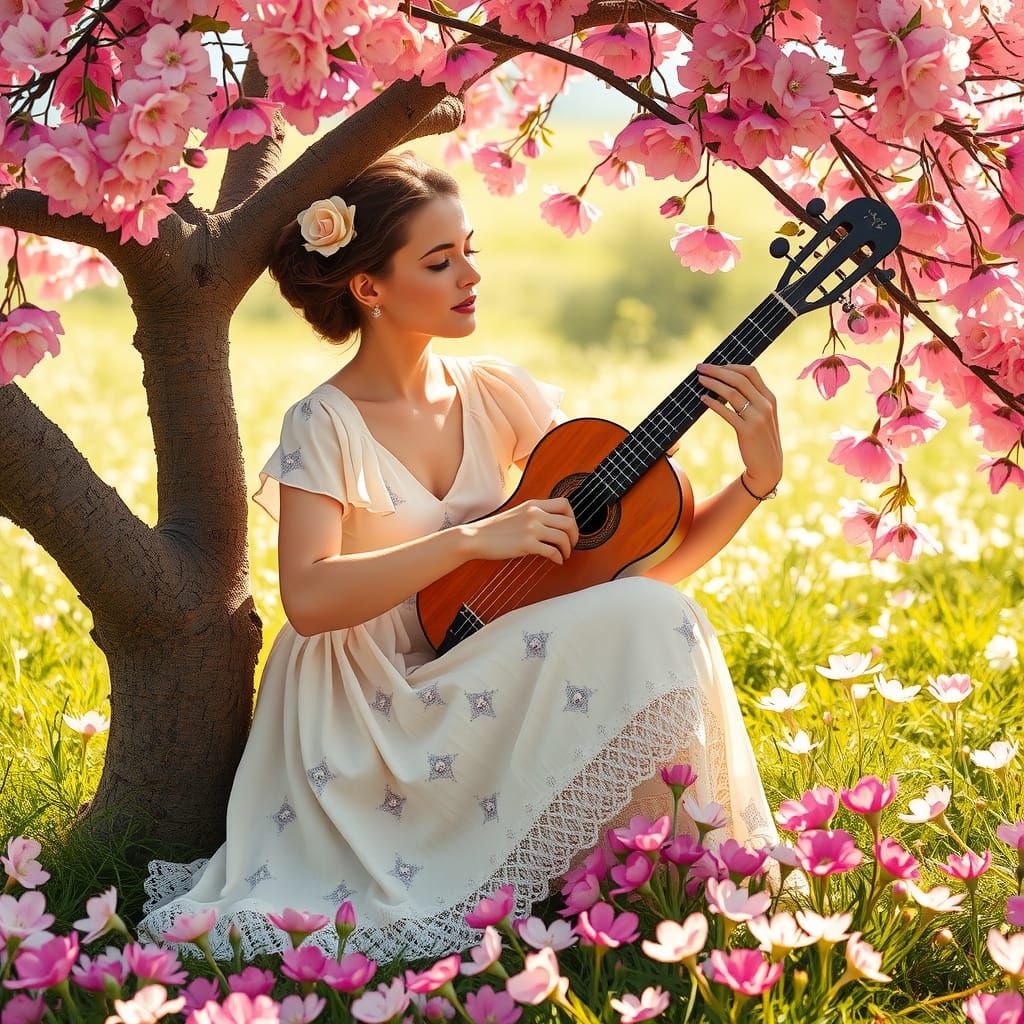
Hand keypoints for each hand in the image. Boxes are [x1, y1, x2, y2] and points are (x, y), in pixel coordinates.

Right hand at [460, 497, 579, 563]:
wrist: (476, 537)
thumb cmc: (495, 529)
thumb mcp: (518, 513)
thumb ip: (535, 515)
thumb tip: (553, 525)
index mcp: (533, 505)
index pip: (565, 504)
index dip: (573, 517)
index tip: (570, 528)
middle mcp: (535, 514)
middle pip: (569, 522)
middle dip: (575, 536)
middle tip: (572, 544)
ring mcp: (531, 529)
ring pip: (563, 537)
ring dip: (568, 548)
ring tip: (565, 554)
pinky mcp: (527, 544)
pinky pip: (552, 551)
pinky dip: (558, 558)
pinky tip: (556, 561)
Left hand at [696, 362, 782, 494]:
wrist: (768, 465)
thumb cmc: (760, 439)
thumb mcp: (762, 416)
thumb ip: (752, 399)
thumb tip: (727, 384)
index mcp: (770, 397)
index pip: (750, 372)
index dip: (730, 366)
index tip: (714, 365)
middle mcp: (765, 404)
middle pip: (739, 379)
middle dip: (717, 370)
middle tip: (700, 367)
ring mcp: (757, 417)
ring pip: (731, 393)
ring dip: (712, 384)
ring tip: (699, 380)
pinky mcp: (747, 431)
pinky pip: (727, 412)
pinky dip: (713, 403)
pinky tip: (702, 399)